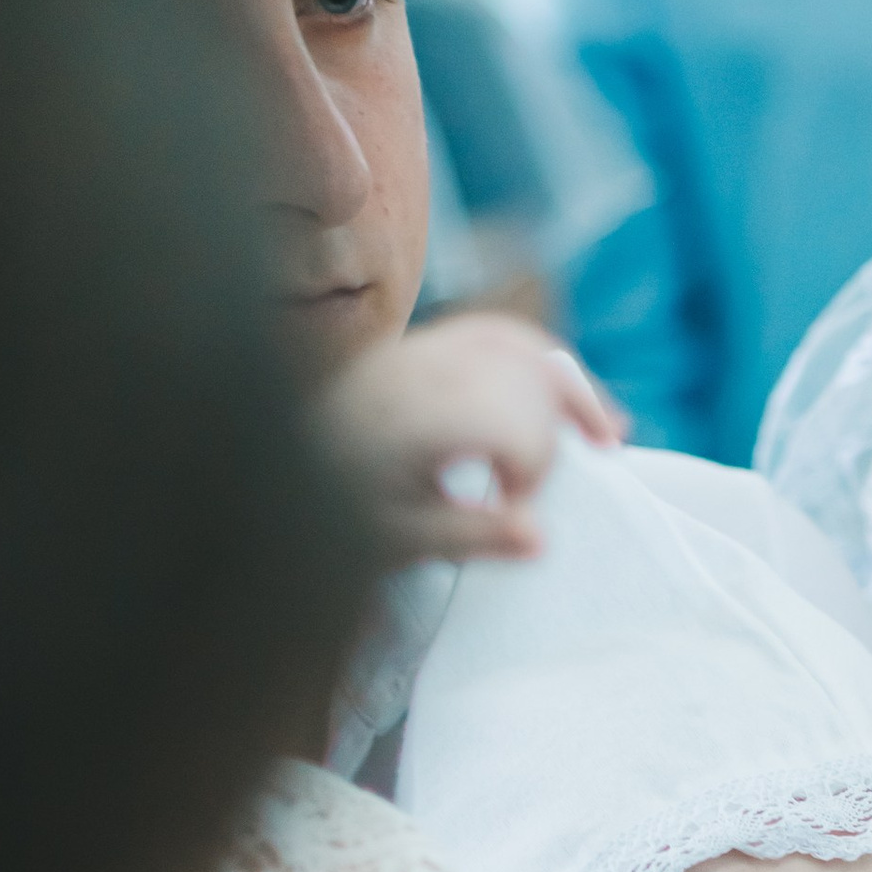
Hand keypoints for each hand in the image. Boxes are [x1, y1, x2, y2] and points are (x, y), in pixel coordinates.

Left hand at [322, 313, 622, 567]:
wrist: (265, 459)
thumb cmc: (329, 506)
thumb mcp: (392, 539)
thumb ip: (469, 536)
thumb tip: (541, 540)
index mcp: (420, 417)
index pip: (517, 428)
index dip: (532, 474)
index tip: (513, 511)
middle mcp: (425, 371)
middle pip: (530, 376)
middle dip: (565, 423)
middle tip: (598, 458)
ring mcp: (423, 351)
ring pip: (521, 345)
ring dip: (568, 385)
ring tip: (605, 428)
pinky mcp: (420, 347)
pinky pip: (496, 332)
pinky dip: (537, 357)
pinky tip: (558, 388)